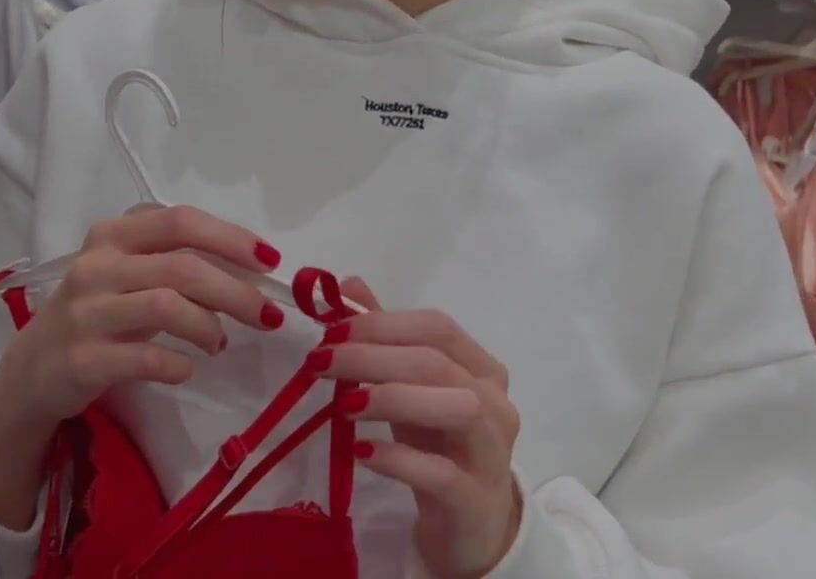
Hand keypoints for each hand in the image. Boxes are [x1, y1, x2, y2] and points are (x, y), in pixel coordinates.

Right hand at [0, 205, 283, 528]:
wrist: (33, 371)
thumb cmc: (98, 315)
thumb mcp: (128, 276)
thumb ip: (176, 263)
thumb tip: (251, 268)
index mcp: (111, 236)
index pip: (179, 222)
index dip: (231, 238)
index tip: (270, 261)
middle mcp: (95, 267)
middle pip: (182, 267)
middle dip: (236, 291)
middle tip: (268, 316)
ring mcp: (85, 313)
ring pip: (167, 306)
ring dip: (208, 327)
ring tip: (219, 342)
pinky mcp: (82, 360)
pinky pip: (145, 357)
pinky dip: (177, 363)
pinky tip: (185, 369)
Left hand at [314, 277, 524, 578]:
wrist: (473, 527)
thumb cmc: (440, 450)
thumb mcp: (413, 393)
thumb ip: (386, 341)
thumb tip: (349, 287)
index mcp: (482, 369)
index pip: (438, 328)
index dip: (382, 323)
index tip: (331, 331)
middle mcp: (495, 404)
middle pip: (439, 363)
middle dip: (373, 356)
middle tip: (320, 362)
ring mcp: (491, 452)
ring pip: (456, 408)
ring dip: (394, 398)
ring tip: (344, 404)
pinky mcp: (474, 497)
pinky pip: (440, 473)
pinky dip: (398, 459)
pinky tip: (362, 453)